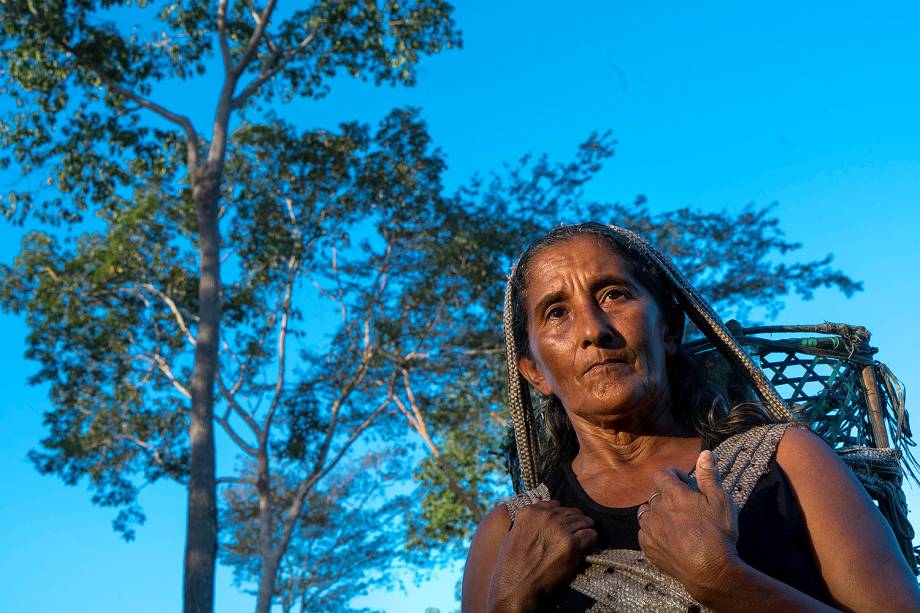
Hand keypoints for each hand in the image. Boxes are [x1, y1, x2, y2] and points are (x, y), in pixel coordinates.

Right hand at [488, 500, 597, 611]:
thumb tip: (537, 500)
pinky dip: (592, 540)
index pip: (555, 504)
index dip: (561, 515)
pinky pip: (591, 534)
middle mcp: (546, 517)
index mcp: (530, 512)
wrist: (517, 586)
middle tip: (577, 533)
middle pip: (571, 512)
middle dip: (576, 521)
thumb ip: (528, 517)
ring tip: (585, 538)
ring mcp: (560, 529)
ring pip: (584, 520)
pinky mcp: (571, 545)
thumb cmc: (512, 564)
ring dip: (586, 529)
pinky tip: (588, 546)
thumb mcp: (514, 533)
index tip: (563, 525)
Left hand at [637, 450, 740, 601]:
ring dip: (656, 513)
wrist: (710, 571)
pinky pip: (644, 533)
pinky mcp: (648, 547)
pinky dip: (652, 532)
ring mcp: (650, 529)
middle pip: (654, 494)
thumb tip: (704, 453)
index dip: (672, 475)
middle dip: (667, 496)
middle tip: (685, 506)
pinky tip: (667, 537)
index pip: (661, 474)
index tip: (684, 482)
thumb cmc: (718, 534)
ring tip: (674, 522)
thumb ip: (709, 476)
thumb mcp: (720, 501)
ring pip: (646, 512)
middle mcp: (657, 508)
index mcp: (673, 494)